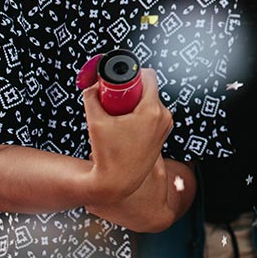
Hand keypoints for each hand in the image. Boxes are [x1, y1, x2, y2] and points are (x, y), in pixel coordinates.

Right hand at [83, 69, 171, 204]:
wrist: (117, 184)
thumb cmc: (107, 155)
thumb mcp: (95, 122)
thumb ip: (91, 98)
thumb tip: (91, 86)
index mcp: (152, 110)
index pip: (148, 76)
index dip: (132, 73)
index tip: (117, 81)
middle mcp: (164, 116)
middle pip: (148, 89)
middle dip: (130, 90)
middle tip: (112, 99)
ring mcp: (165, 127)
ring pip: (150, 102)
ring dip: (134, 103)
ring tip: (117, 115)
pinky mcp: (162, 135)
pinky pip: (152, 114)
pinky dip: (139, 114)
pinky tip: (124, 124)